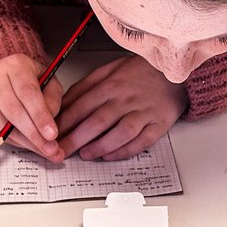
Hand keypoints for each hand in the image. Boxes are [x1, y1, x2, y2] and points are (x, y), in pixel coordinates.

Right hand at [0, 54, 65, 161]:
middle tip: (50, 149)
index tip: (52, 134)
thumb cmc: (32, 80)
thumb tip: (48, 126)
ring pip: (3, 124)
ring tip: (43, 150)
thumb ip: (53, 100)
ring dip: (25, 141)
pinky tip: (28, 144)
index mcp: (16, 65)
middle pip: (14, 111)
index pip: (28, 93)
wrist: (7, 75)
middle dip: (34, 134)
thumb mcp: (49, 82)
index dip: (40, 116)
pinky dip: (13, 141)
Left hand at [56, 56, 187, 160]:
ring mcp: (144, 112)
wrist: (175, 72)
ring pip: (120, 132)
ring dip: (100, 146)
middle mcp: (126, 99)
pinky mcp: (159, 124)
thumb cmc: (140, 72)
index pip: (82, 105)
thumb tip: (64, 102)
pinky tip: (110, 156)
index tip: (51, 134)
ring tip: (86, 155)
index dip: (64, 122)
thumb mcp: (109, 70)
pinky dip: (125, 150)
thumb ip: (87, 85)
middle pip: (97, 121)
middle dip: (75, 139)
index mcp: (111, 84)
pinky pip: (141, 141)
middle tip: (61, 151)